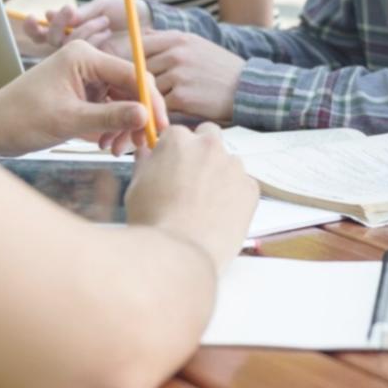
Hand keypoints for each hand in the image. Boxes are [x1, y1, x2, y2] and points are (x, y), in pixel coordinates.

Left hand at [0, 42, 168, 156]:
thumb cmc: (20, 119)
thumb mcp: (69, 120)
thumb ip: (110, 116)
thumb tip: (146, 116)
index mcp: (85, 56)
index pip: (133, 73)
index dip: (151, 101)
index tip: (160, 126)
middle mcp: (88, 61)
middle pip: (131, 87)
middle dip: (138, 116)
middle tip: (141, 144)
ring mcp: (86, 76)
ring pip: (123, 99)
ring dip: (125, 125)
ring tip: (115, 149)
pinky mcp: (82, 92)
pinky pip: (109, 107)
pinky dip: (112, 126)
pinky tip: (106, 143)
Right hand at [24, 0, 148, 48]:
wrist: (147, 21)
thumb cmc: (124, 11)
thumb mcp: (101, 6)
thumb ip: (84, 12)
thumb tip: (62, 16)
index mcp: (70, 30)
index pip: (43, 33)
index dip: (34, 27)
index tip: (35, 16)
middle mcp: (74, 46)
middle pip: (51, 41)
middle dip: (57, 25)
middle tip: (67, 10)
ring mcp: (85, 58)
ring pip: (68, 47)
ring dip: (81, 29)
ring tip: (101, 19)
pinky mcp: (98, 67)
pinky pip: (87, 58)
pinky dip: (91, 40)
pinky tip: (105, 31)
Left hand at [101, 30, 243, 123]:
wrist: (249, 89)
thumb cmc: (220, 71)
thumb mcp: (196, 47)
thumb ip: (167, 45)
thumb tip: (139, 41)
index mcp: (174, 38)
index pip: (132, 48)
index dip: (117, 68)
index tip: (108, 87)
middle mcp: (174, 52)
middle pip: (131, 72)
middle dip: (117, 95)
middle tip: (104, 113)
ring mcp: (178, 73)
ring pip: (141, 94)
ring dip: (129, 114)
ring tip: (117, 133)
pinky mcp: (183, 96)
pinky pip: (155, 111)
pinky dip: (147, 124)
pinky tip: (141, 136)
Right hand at [126, 122, 258, 267]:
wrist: (181, 253)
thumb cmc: (153, 221)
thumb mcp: (136, 188)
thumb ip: (144, 164)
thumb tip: (146, 153)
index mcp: (178, 141)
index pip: (177, 134)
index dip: (173, 151)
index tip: (171, 166)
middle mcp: (209, 146)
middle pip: (208, 135)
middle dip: (201, 150)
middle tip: (191, 177)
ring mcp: (233, 166)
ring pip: (228, 161)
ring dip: (219, 173)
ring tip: (205, 203)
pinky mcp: (250, 188)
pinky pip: (243, 184)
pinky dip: (235, 195)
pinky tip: (220, 214)